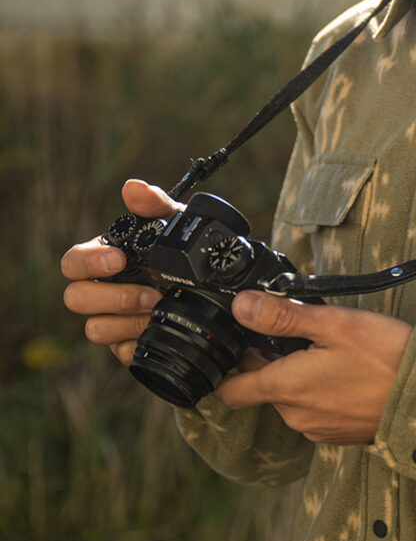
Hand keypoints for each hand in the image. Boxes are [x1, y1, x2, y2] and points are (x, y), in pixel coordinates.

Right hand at [61, 179, 181, 365]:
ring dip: (126, 321)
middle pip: (75, 299)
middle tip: (151, 293)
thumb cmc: (186, 251)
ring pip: (94, 329)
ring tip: (159, 309)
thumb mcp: (177, 225)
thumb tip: (133, 187)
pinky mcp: (127, 344)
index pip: (72, 262)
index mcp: (105, 259)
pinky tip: (156, 331)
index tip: (119, 259)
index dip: (89, 262)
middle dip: (113, 297)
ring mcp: (113, 319)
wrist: (218, 287)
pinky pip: (119, 352)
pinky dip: (136, 343)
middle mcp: (102, 290)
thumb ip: (155, 205)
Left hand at [213, 292, 413, 446]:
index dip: (227, 368)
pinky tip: (347, 371)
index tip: (238, 345)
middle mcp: (296, 416)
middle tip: (301, 331)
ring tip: (331, 349)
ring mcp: (318, 428)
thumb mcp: (335, 324)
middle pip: (265, 387)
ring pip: (291, 398)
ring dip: (299, 375)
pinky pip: (316, 410)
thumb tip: (241, 306)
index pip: (231, 390)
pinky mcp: (340, 434)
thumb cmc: (387, 355)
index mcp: (288, 387)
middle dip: (273, 360)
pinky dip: (321, 390)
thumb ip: (283, 314)